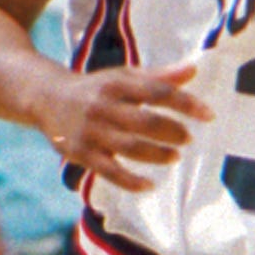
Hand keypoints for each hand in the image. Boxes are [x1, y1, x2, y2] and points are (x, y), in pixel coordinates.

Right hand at [42, 61, 203, 191]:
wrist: (45, 98)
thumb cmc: (95, 89)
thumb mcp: (123, 77)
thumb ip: (158, 77)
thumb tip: (193, 70)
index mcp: (116, 84)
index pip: (157, 91)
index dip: (185, 103)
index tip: (209, 115)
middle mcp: (102, 106)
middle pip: (144, 121)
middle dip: (171, 131)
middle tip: (188, 138)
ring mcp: (91, 131)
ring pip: (129, 147)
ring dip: (156, 154)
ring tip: (174, 157)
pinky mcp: (81, 153)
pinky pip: (109, 172)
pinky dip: (131, 181)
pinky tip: (149, 184)